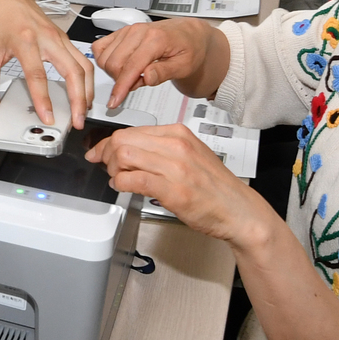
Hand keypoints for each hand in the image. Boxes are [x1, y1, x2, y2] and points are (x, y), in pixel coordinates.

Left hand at [0, 0, 92, 126]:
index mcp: (25, 41)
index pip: (38, 76)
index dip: (43, 100)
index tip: (48, 116)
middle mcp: (47, 38)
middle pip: (73, 71)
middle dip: (78, 100)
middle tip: (77, 120)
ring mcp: (59, 37)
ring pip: (84, 66)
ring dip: (87, 90)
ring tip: (83, 110)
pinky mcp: (64, 38)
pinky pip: (83, 59)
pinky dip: (87, 78)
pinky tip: (83, 91)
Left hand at [85, 124, 272, 245]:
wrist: (238, 210)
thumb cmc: (214, 186)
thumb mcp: (189, 154)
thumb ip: (160, 149)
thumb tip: (128, 149)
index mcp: (178, 133)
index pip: (131, 130)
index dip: (109, 142)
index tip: (100, 151)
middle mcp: (176, 145)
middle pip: (122, 140)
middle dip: (105, 154)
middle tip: (104, 166)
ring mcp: (174, 167)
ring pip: (124, 156)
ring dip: (111, 169)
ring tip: (115, 178)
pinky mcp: (172, 190)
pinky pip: (132, 179)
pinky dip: (119, 183)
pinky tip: (121, 187)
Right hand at [91, 18, 219, 109]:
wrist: (189, 34)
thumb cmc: (189, 48)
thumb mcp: (184, 65)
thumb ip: (164, 72)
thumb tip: (147, 78)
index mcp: (155, 39)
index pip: (131, 67)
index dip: (121, 88)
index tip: (115, 101)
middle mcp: (138, 32)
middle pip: (114, 63)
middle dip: (121, 80)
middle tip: (138, 83)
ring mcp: (128, 31)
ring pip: (104, 57)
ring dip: (114, 72)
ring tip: (134, 74)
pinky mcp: (121, 32)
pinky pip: (100, 47)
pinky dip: (105, 60)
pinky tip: (121, 66)